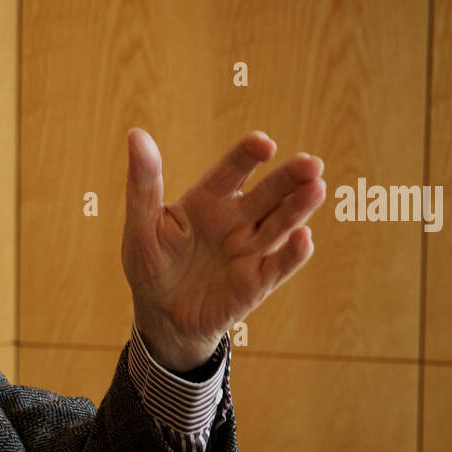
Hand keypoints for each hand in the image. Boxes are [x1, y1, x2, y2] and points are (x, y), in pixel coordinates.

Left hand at [122, 129, 323, 370]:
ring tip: (316, 188)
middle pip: (268, 192)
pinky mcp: (258, 281)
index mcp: (209, 199)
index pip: (232, 171)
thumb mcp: (141, 225)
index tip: (263, 144)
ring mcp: (250, 249)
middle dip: (289, 177)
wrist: (161, 317)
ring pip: (281, 222)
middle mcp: (236, 219)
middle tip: (310, 164)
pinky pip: (279, 265)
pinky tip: (303, 238)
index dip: (248, 156)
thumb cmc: (151, 266)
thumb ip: (143, 184)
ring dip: (299, 206)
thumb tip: (135, 134)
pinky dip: (293, 253)